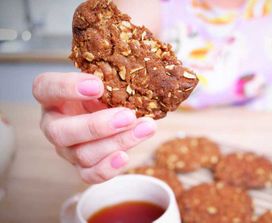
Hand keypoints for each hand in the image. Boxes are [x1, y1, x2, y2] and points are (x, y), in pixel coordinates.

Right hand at [33, 72, 156, 183]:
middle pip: (61, 132)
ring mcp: (66, 149)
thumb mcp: (106, 79)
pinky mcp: (82, 167)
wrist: (118, 113)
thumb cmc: (108, 92)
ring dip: (117, 143)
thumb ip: (111, 77)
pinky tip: (125, 156)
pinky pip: (89, 175)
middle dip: (97, 126)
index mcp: (53, 96)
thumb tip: (135, 74)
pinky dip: (107, 168)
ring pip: (82, 154)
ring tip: (145, 129)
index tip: (97, 85)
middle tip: (128, 116)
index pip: (46, 88)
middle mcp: (54, 124)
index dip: (67, 87)